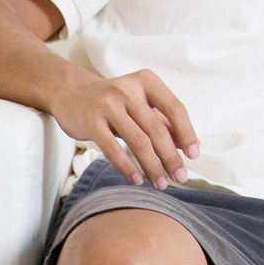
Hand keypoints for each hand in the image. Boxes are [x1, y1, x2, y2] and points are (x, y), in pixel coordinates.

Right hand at [49, 69, 198, 190]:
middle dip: (171, 157)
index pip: (175, 109)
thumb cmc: (115, 103)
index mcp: (147, 81)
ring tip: (161, 183)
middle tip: (180, 177)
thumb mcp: (141, 105)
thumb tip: (191, 146)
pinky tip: (137, 179)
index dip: (187, 133)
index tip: (193, 155)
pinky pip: (112, 148)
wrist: (70, 93)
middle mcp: (128, 89)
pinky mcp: (90, 120)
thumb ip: (164, 122)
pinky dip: (127, 166)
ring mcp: (107, 104)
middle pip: (157, 129)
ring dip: (152, 166)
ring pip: (137, 141)